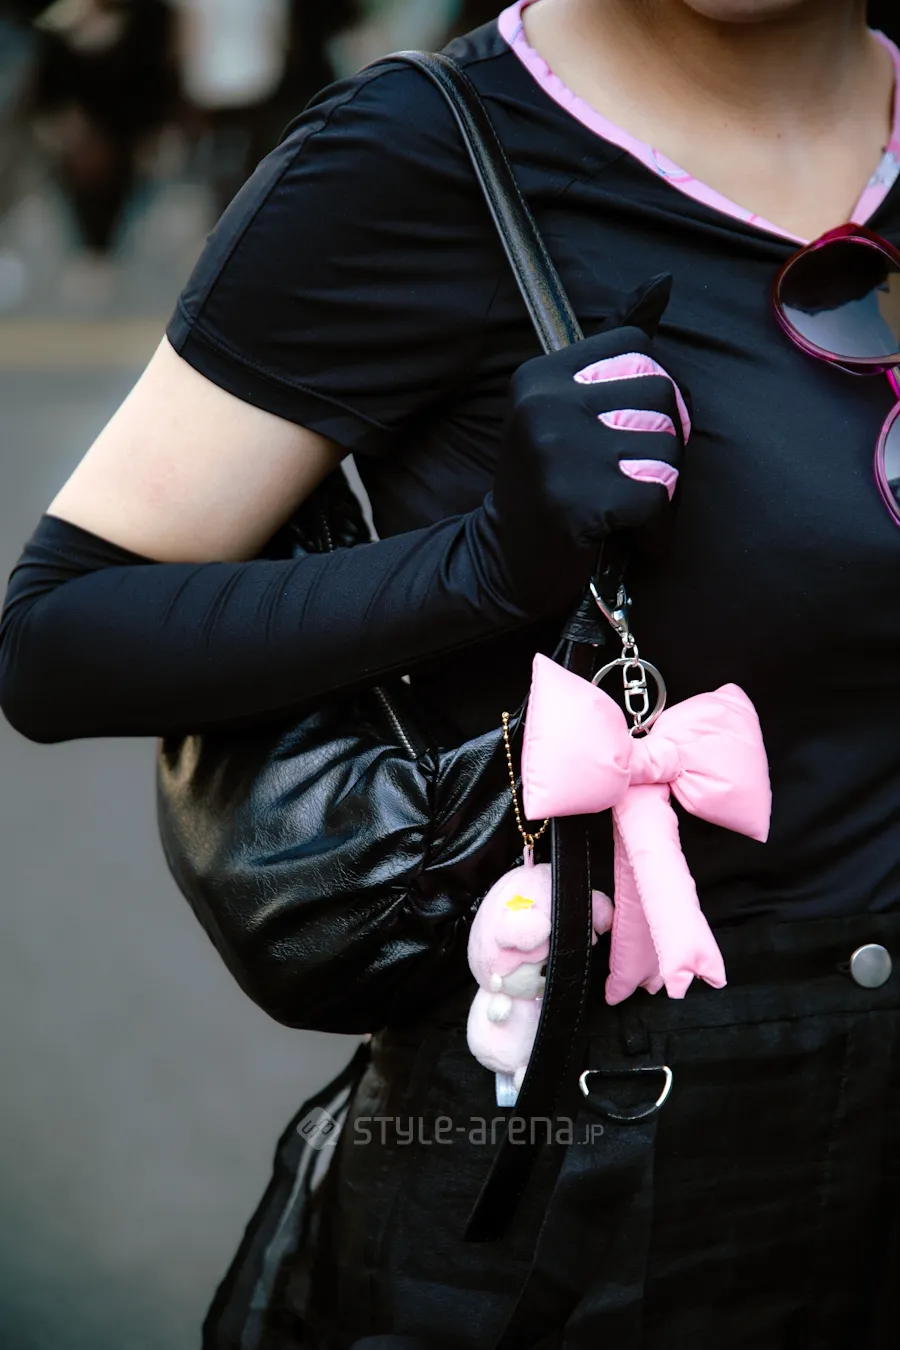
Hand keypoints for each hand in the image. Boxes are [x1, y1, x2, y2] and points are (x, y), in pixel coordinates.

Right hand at [483, 275, 690, 614]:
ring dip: (662, 489)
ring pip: (667, 448)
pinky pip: (655, 500)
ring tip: (625, 509)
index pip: (639, 349)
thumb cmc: (550, 483)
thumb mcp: (566, 407)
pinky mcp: (574, 502)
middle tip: (632, 476)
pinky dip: (654, 529)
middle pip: (662, 394)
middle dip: (663, 442)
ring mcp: (557, 453)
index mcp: (541, 374)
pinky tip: (626, 537)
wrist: (504, 562)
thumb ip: (613, 349)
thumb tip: (663, 280)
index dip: (652, 395)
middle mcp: (544, 404)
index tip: (625, 432)